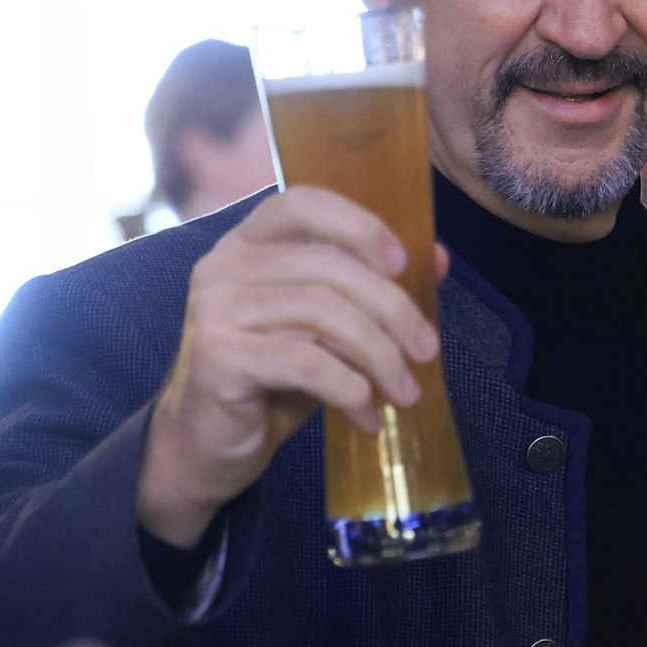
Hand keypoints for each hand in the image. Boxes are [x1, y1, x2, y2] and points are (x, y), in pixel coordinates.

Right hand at [138, 187, 446, 548]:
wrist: (208, 443)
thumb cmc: (275, 378)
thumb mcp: (330, 329)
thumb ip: (372, 288)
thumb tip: (438, 257)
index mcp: (249, 242)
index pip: (304, 203)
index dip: (360, 225)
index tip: (404, 265)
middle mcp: (224, 264)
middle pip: (328, 266)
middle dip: (392, 309)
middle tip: (427, 351)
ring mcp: (214, 308)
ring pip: (323, 313)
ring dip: (379, 356)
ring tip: (404, 392)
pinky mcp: (216, 356)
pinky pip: (305, 362)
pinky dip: (350, 390)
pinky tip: (367, 416)